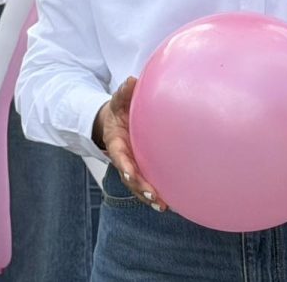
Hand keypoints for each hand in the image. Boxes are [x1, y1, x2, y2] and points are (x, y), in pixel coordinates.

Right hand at [92, 77, 167, 211]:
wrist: (114, 121)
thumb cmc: (118, 109)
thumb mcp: (118, 100)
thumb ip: (123, 92)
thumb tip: (131, 81)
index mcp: (116, 143)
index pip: (119, 156)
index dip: (124, 166)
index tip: (131, 174)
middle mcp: (123, 158)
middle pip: (129, 177)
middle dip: (139, 188)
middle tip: (153, 197)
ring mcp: (132, 165)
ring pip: (138, 185)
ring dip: (148, 197)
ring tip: (163, 206)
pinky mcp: (142, 168)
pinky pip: (148, 182)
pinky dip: (156, 192)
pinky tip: (172, 200)